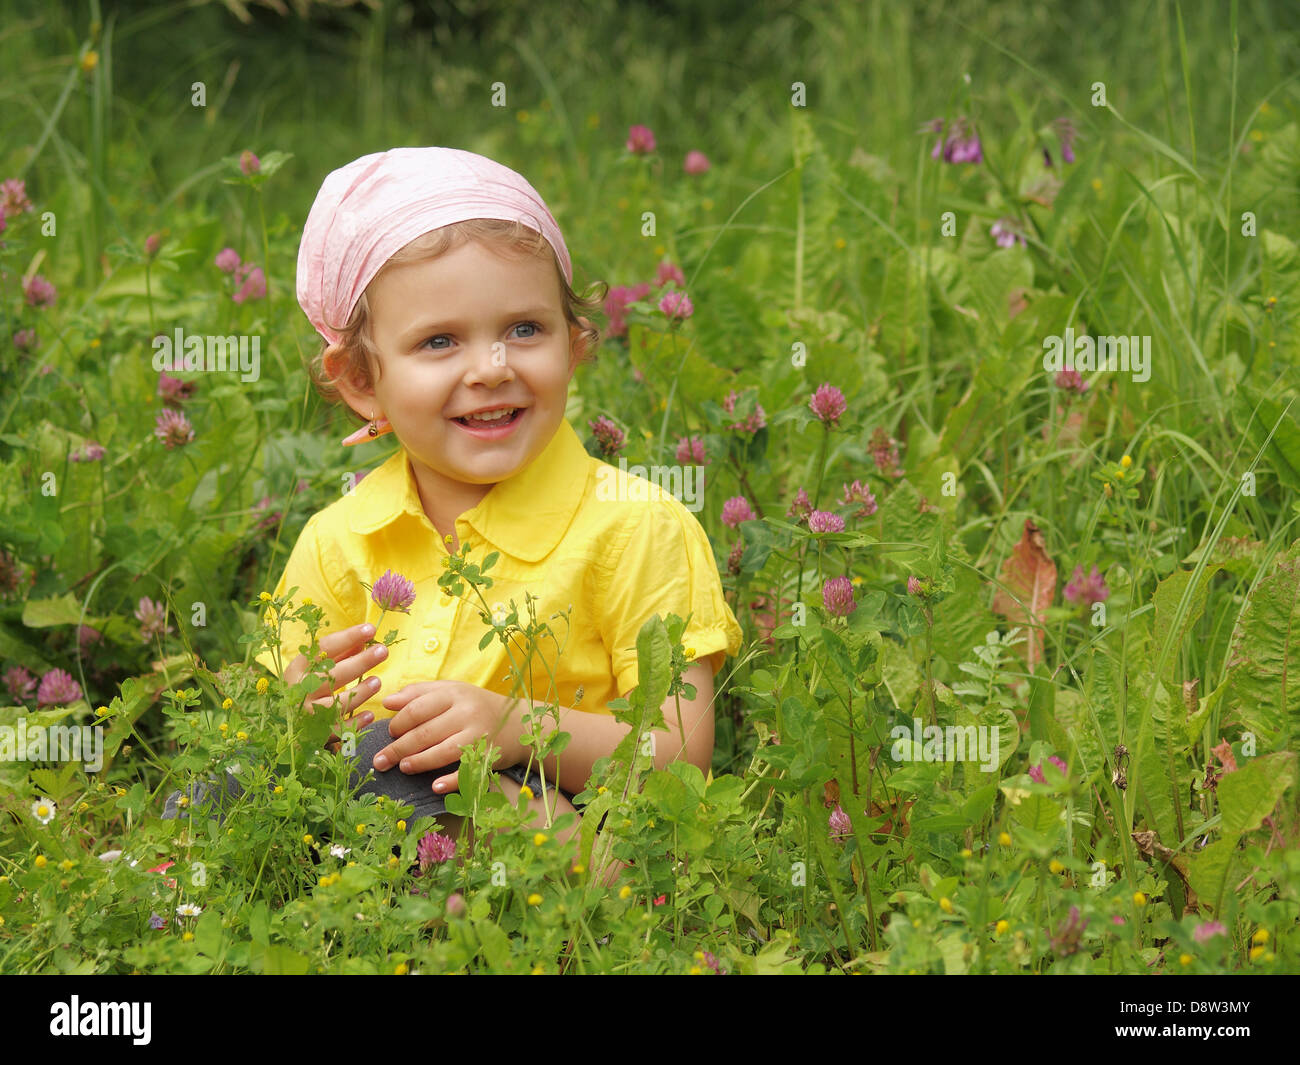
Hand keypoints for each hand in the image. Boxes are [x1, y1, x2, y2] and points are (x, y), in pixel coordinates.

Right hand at [283, 622, 385, 750]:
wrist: (287, 724)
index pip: (324, 648)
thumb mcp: (317, 667)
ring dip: (359, 692)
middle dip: (360, 662)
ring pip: (336, 703)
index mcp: (298, 668)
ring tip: (378, 682)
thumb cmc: (308, 687)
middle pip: (332, 674)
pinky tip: (369, 715)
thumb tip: (364, 640)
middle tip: (382, 651)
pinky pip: (338, 730)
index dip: (348, 637)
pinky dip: (354, 723)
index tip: (370, 629)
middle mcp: (300, 691)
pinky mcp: (316, 734)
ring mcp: (307, 714)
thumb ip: (340, 654)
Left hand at [371, 681, 527, 794]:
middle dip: (398, 748)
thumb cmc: (475, 705)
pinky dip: (450, 781)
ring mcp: (479, 735)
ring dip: (419, 762)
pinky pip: (467, 771)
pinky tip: (434, 787)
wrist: (518, 721)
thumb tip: (386, 702)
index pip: (417, 708)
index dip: (398, 722)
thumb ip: (419, 693)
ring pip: (442, 752)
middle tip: (380, 761)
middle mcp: (466, 713)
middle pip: (425, 732)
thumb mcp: (450, 691)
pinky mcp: (489, 756)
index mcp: (454, 694)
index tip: (389, 733)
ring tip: (403, 768)